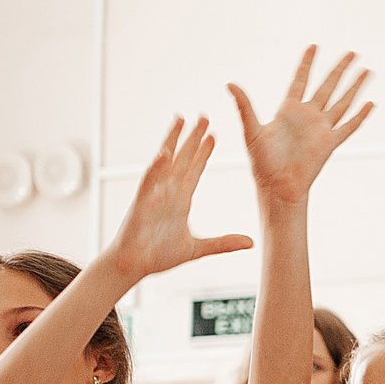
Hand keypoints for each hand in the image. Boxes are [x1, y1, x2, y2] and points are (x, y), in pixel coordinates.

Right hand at [106, 117, 248, 280]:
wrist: (134, 267)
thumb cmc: (159, 256)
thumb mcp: (198, 249)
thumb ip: (223, 244)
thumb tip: (250, 243)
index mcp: (181, 201)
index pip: (194, 170)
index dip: (203, 153)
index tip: (214, 135)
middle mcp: (168, 193)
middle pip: (182, 159)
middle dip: (193, 138)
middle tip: (204, 117)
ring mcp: (154, 196)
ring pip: (165, 163)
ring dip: (173, 141)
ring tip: (181, 120)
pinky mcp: (142, 204)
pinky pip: (149, 183)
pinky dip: (156, 168)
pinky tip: (163, 153)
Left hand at [230, 46, 373, 208]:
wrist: (278, 186)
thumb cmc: (262, 162)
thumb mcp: (251, 130)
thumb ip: (244, 106)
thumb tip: (229, 84)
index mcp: (289, 110)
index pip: (300, 80)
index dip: (307, 64)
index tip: (314, 47)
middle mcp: (308, 116)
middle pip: (328, 86)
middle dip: (340, 69)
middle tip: (353, 53)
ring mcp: (321, 129)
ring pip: (342, 102)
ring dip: (355, 87)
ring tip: (367, 71)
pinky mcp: (330, 143)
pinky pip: (349, 127)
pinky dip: (360, 116)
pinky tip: (370, 104)